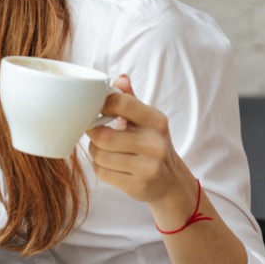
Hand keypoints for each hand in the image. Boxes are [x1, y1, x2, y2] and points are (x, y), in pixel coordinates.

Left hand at [86, 75, 199, 222]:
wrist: (171, 182)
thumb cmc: (151, 145)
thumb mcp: (146, 121)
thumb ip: (130, 100)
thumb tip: (119, 78)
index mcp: (156, 121)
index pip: (121, 103)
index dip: (101, 105)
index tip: (96, 109)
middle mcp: (155, 144)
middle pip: (103, 135)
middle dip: (93, 135)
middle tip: (96, 134)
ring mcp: (148, 167)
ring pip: (99, 155)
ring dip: (95, 152)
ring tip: (105, 150)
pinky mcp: (137, 185)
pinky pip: (102, 173)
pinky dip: (100, 168)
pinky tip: (111, 166)